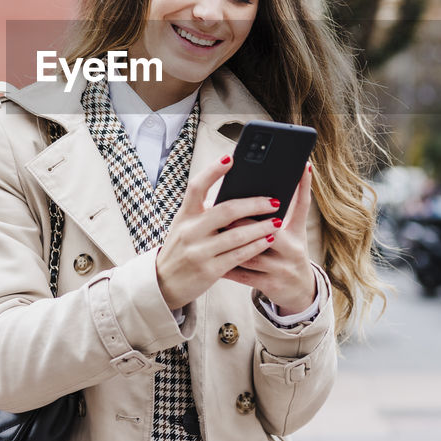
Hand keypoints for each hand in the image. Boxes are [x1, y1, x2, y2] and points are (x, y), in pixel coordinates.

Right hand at [156, 155, 280, 310]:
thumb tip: (237, 195)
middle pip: (226, 210)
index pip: (196, 186)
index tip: (230, 157)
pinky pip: (239, 255)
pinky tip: (268, 240)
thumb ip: (204, 213)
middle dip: (254, 204)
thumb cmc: (181, 249)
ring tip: (277, 221)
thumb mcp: (185, 226)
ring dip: (261, 227)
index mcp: (184, 215)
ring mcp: (198, 251)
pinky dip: (256, 246)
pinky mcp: (209, 270)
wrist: (163, 283)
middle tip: (274, 201)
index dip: (213, 171)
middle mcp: (189, 231)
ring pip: (237, 234)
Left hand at [223, 163, 315, 314]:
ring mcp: (281, 269)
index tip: (301, 167)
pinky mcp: (270, 285)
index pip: (302, 205)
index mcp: (297, 233)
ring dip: (231, 242)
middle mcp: (293, 250)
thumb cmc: (290, 255)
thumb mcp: (295, 233)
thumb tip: (277, 180)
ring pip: (252, 253)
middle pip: (269, 230)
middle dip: (245, 220)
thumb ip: (288, 209)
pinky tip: (211, 257)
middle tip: (225, 207)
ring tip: (213, 231)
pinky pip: (243, 274)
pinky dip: (227, 265)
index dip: (304, 186)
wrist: (300, 292)